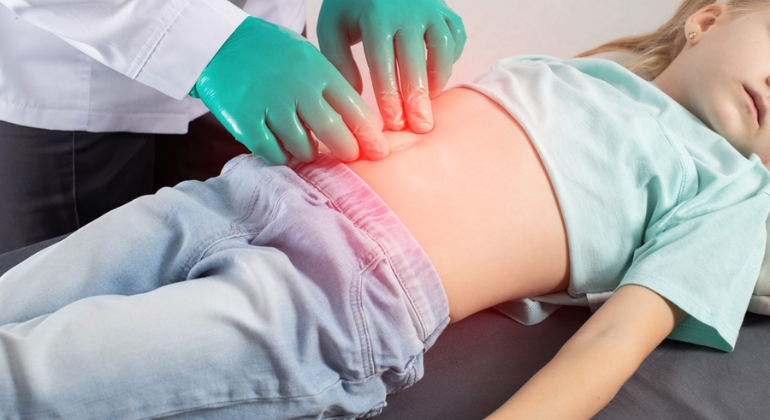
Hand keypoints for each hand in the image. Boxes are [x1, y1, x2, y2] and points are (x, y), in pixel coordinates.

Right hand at [191, 17, 388, 164]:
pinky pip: (274, 154)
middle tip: (349, 156)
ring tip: (305, 145)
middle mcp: (298, 89)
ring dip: (308, 153)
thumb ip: (330, 87)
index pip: (357, 111)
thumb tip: (362, 125)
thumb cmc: (271, 55)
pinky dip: (280, 155)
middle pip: (336, 135)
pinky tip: (280, 145)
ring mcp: (271, 106)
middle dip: (347, 151)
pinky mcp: (246, 121)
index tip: (378, 149)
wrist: (220, 44)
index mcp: (318, 72)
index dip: (371, 136)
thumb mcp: (307, 58)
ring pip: (304, 149)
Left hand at [317, 0, 465, 132]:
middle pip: (416, 63)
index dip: (389, 98)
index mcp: (376, 17)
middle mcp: (408, 11)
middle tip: (419, 127)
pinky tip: (436, 77)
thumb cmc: (351, 7)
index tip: (393, 124)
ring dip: (437, 80)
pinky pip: (456, 38)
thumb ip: (340, 62)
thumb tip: (356, 99)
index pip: (383, 65)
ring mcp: (431, 9)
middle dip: (417, 100)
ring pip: (442, 50)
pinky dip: (450, 60)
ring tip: (428, 103)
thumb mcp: (333, 28)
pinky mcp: (445, 11)